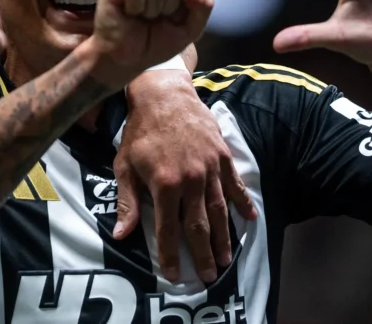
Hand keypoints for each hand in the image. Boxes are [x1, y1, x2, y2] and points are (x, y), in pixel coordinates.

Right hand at [91, 0, 212, 88]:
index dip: (186, 2)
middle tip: (152, 19)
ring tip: (140, 17)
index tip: (171, 16)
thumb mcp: (190, 28)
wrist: (127, 62)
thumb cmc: (154, 43)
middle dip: (169, 7)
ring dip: (151, 9)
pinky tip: (128, 14)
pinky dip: (136, 8)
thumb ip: (203, 6)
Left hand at [114, 70, 256, 283]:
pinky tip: (250, 219)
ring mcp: (210, 169)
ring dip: (224, 237)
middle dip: (203, 254)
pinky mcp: (222, 156)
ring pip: (219, 211)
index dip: (171, 255)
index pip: (168, 229)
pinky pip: (235, 185)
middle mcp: (190, 180)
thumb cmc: (140, 132)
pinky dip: (243, 203)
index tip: (175, 275)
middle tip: (209, 276)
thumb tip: (121, 235)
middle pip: (199, 226)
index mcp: (164, 184)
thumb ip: (127, 201)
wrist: (164, 96)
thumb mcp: (124, 165)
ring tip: (227, 258)